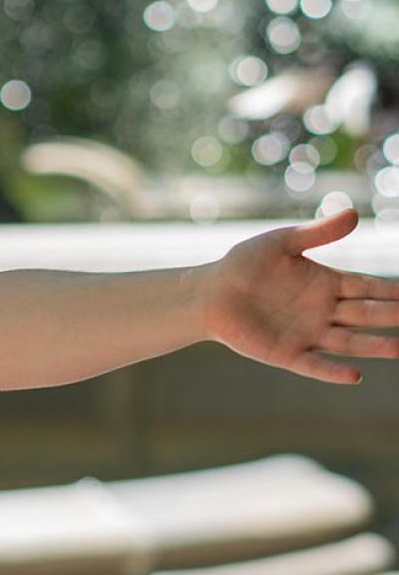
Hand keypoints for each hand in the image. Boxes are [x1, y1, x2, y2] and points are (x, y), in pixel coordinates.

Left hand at [203, 208, 398, 383]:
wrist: (209, 293)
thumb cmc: (243, 265)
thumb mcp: (281, 243)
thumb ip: (317, 233)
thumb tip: (355, 214)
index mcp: (327, 284)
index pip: (369, 288)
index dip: (394, 291)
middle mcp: (324, 311)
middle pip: (366, 315)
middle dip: (393, 316)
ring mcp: (308, 334)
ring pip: (348, 342)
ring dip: (373, 346)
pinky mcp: (286, 353)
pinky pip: (314, 365)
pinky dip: (333, 371)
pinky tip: (354, 375)